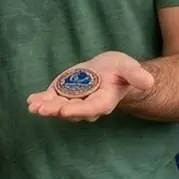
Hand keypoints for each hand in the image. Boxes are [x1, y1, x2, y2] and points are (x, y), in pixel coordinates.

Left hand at [26, 51, 153, 122]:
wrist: (110, 72)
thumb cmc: (121, 71)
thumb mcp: (128, 67)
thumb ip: (136, 75)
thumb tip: (147, 82)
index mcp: (103, 101)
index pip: (90, 108)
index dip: (77, 110)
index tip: (64, 110)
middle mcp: (87, 106)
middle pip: (71, 110)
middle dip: (56, 110)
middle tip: (42, 109)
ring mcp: (73, 101)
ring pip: (58, 107)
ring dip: (45, 107)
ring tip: (32, 106)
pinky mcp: (64, 95)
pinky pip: (52, 99)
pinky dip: (41, 100)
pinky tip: (30, 100)